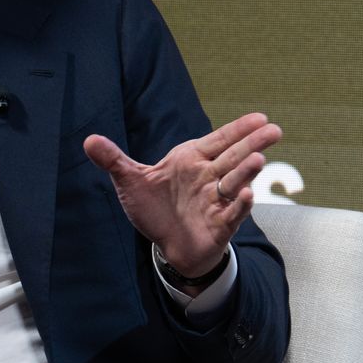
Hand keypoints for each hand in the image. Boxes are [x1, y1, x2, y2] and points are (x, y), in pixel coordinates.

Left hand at [83, 112, 281, 283]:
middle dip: (253, 143)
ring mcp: (216, 201)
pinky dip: (239, 205)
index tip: (260, 117)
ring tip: (258, 159)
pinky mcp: (219, 226)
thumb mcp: (131, 182)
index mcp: (192, 160)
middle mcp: (209, 178)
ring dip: (246, 172)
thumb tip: (88, 140)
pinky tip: (246, 195)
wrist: (167, 246)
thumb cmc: (156, 209)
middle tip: (274, 129)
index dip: (238, 129)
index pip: (218, 140)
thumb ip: (114, 161)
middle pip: (233, 157)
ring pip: (234, 182)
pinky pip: (231, 214)